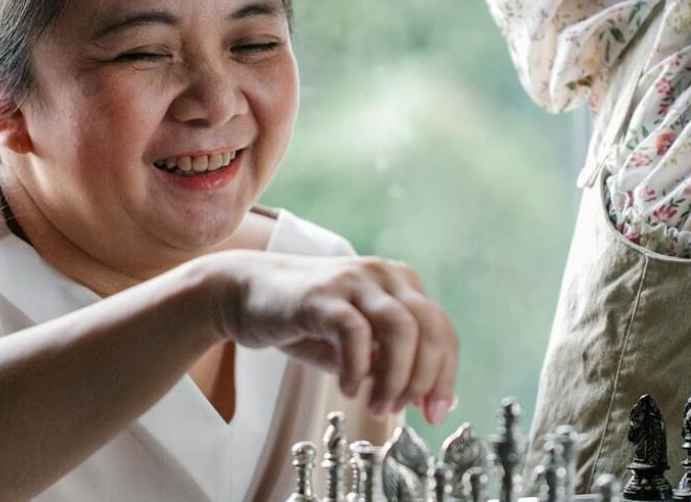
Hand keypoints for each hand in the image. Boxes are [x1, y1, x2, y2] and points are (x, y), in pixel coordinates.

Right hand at [197, 250, 459, 422]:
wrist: (245, 295)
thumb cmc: (306, 323)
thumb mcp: (358, 346)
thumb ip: (392, 364)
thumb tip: (432, 400)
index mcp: (400, 284)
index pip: (441, 330)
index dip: (445, 376)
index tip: (435, 414)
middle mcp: (383, 276)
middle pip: (428, 329)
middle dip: (424, 379)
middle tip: (401, 411)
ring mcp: (353, 281)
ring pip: (400, 329)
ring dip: (395, 377)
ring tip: (377, 406)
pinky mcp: (321, 294)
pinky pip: (354, 332)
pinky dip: (356, 368)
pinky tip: (346, 389)